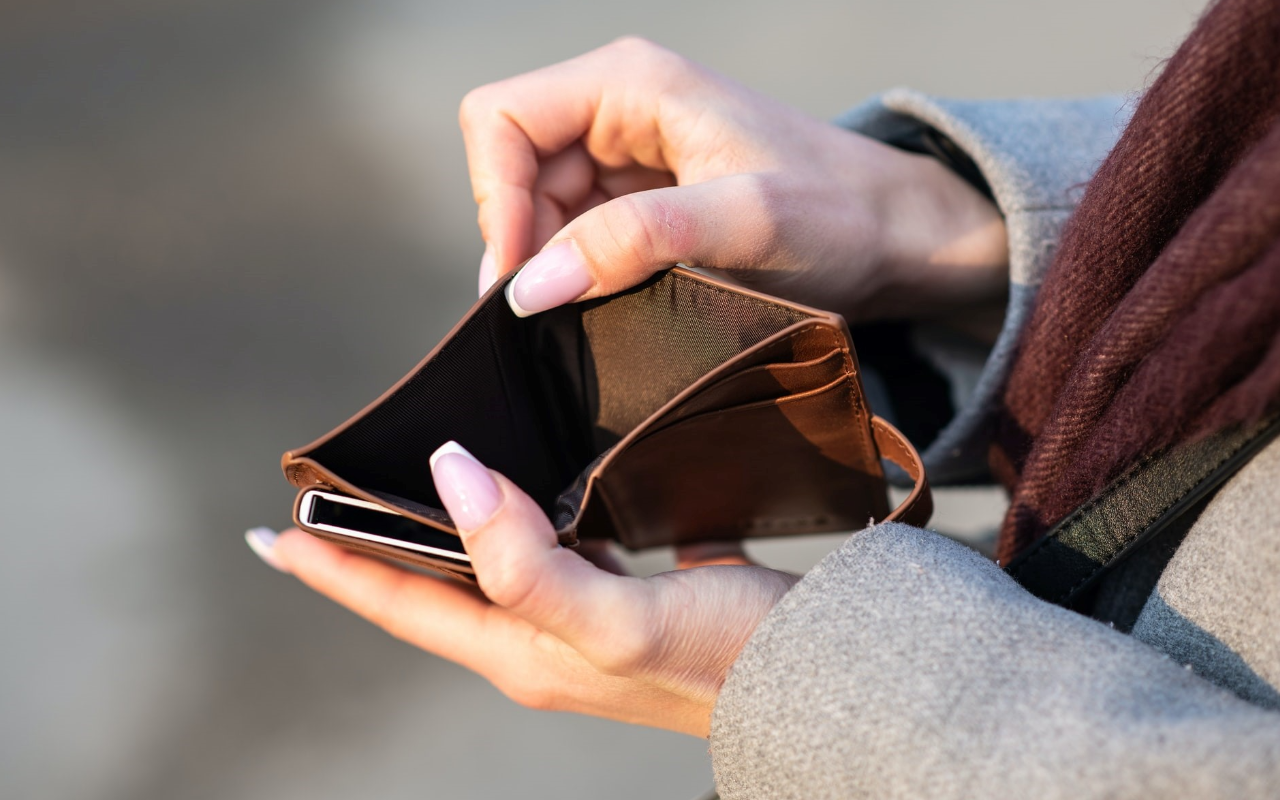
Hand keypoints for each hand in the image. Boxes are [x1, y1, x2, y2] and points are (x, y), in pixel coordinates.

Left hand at [256, 443, 797, 736]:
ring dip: (442, 528)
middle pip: (433, 587)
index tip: (269, 530)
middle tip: (329, 494)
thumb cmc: (724, 659)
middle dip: (373, 545)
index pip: (399, 606)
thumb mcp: (613, 620)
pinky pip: (553, 545)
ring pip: (488, 563)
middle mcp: (541, 639)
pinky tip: (531, 478)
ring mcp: (584, 619)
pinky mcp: (629, 593)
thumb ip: (523, 561)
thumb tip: (449, 475)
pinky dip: (521, 511)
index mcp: (520, 652)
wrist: (821, 679)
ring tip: (409, 483)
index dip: (331, 568)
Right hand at [462, 37, 1006, 320]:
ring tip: (591, 314)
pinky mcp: (643, 202)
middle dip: (521, 243)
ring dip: (551, 266)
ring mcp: (628, 157)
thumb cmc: (841, 214)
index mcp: (629, 82)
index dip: (495, 198)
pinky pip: (576, 236)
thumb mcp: (743, 223)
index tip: (523, 278)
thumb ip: (635, 242)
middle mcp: (618, 109)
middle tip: (551, 314)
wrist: (898, 239)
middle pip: (511, 170)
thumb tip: (532, 284)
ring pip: (538, 211)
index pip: (500, 120)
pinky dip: (579, 276)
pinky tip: (608, 308)